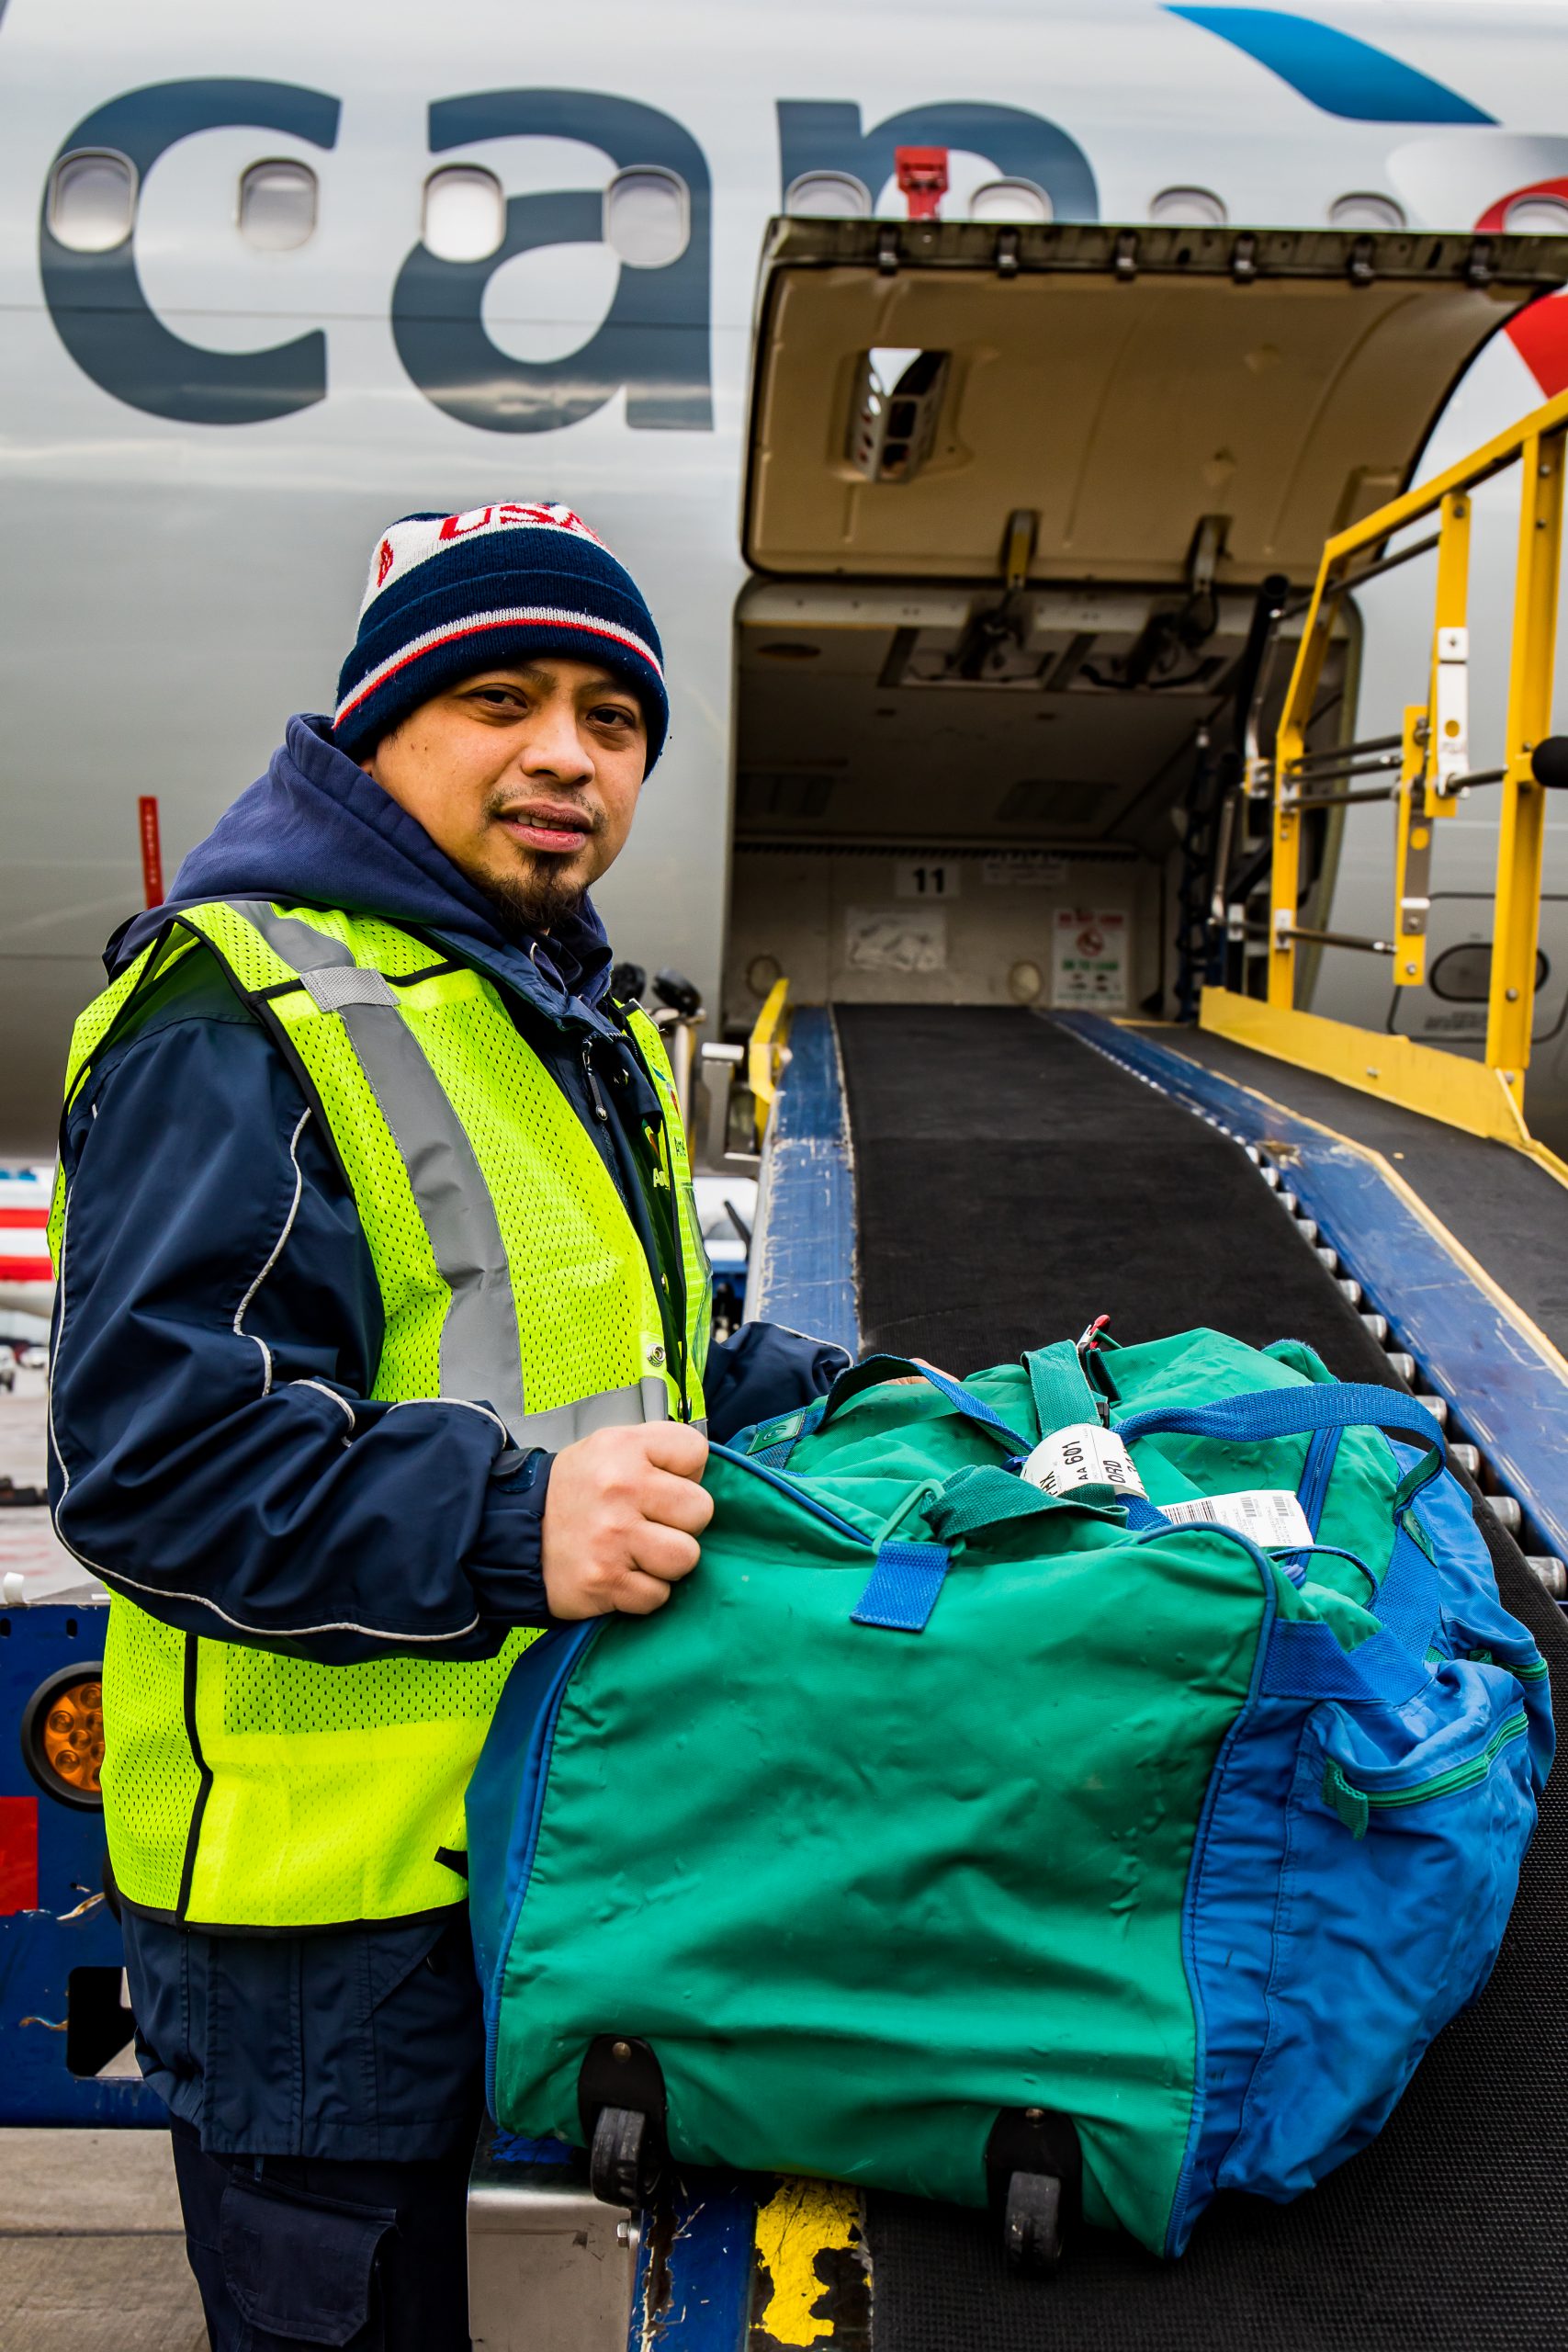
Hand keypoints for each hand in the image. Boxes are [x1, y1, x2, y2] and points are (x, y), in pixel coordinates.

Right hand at [541, 1421, 711, 1619]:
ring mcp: (612, 1536)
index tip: (658, 1484)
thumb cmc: (574, 1493)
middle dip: (680, 1522)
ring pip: (686, 1557)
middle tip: (648, 1523)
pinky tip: (620, 1575)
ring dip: (666, 1562)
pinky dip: (642, 1592)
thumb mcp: (609, 1448)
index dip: (684, 1473)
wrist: (513, 1533)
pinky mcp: (605, 1580)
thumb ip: (658, 1452)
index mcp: (623, 1447)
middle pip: (700, 1510)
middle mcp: (619, 1487)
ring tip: (637, 1551)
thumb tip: (703, 1477)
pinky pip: (658, 1595)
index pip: (696, 1452)